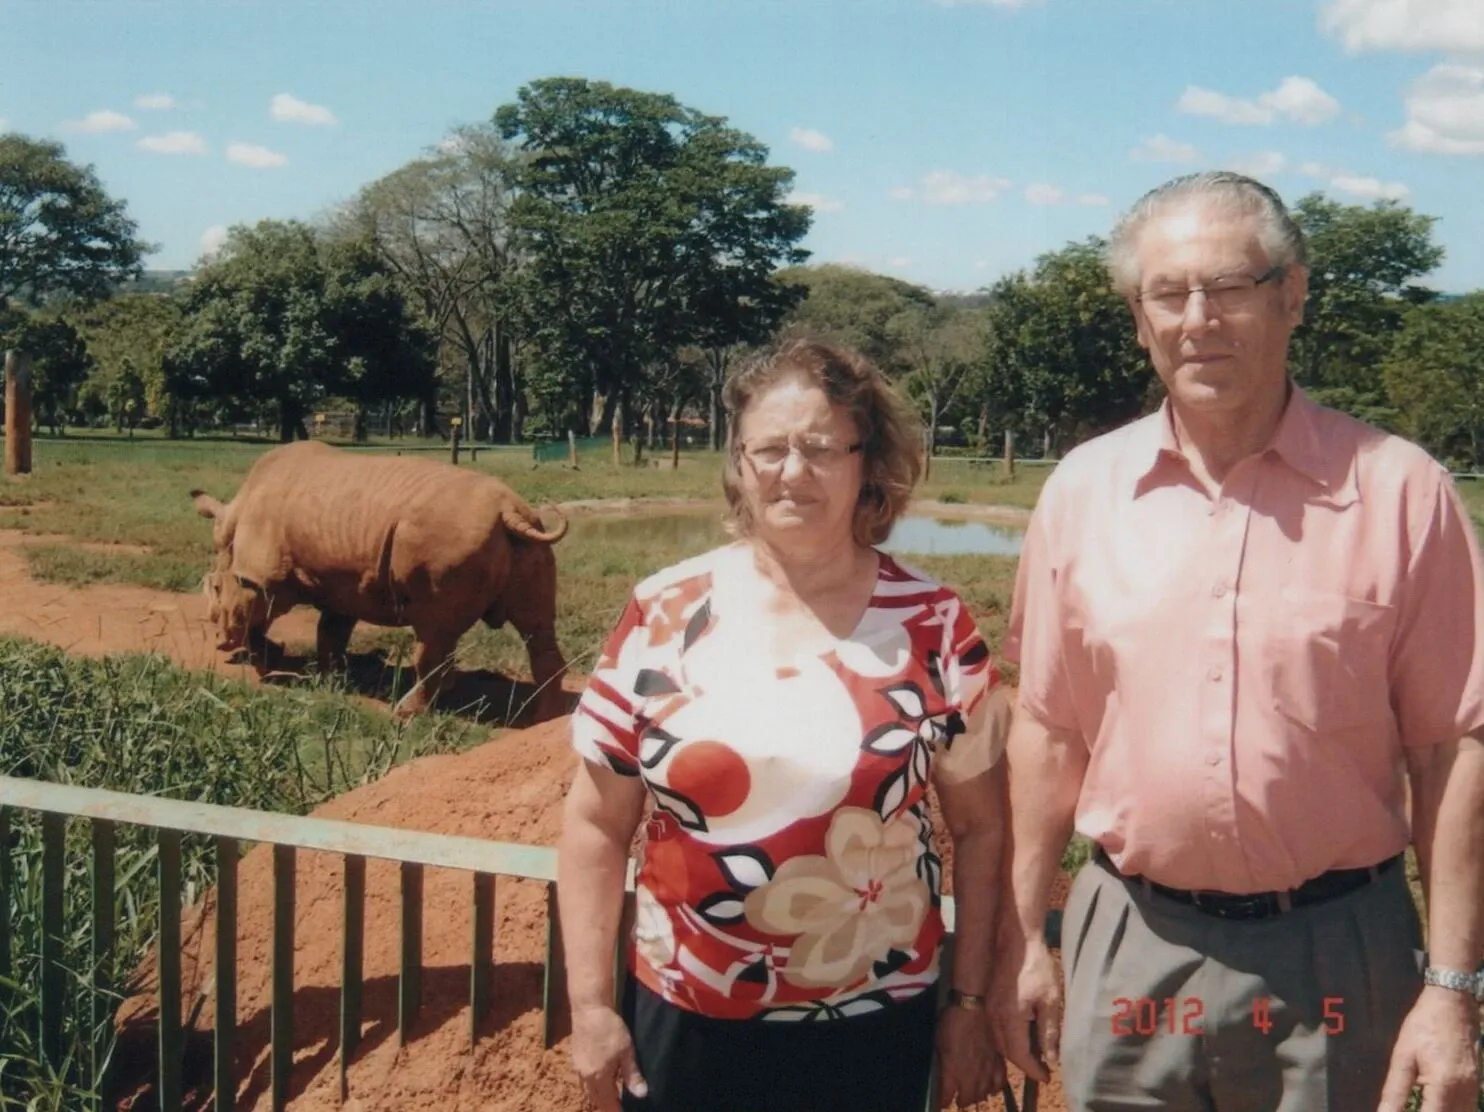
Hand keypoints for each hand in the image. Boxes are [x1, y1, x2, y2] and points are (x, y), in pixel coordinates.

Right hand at [570, 1003, 647, 1111]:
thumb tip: (641, 1095)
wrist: (589, 1008)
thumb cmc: (610, 1028)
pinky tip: (598, 1078)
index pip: (607, 1102)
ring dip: (597, 1096)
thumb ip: (632, 1075)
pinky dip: (591, 1084)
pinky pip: (582, 1079)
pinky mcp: (575, 1057)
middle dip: (606, 1105)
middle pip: (595, 1098)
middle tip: (617, 1107)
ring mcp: (578, 1067)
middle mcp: (585, 1076)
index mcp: (598, 1077)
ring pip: (587, 1089)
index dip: (615, 1110)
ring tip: (609, 1096)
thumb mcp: (626, 1051)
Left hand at [935, 1002, 1004, 1108]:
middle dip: (961, 1101)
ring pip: (983, 1094)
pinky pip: (999, 1084)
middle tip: (958, 1099)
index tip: (942, 1102)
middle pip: (967, 1099)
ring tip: (972, 1094)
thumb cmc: (951, 1023)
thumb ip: (942, 1065)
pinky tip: (991, 1088)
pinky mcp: (999, 1062)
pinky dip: (994, 1088)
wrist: (973, 1008)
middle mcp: (971, 1077)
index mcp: (953, 1073)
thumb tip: (942, 1078)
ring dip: (976, 1096)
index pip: (947, 1097)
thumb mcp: (939, 1045)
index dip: (944, 1101)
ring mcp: (987, 1071)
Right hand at [988, 931, 1060, 1083]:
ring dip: (1015, 1051)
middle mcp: (995, 1016)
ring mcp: (989, 1008)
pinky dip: (1009, 1039)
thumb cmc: (1037, 967)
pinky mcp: (989, 1001)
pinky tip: (1023, 1035)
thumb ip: (1050, 1031)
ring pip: (999, 1041)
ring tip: (1035, 1054)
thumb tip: (1051, 1057)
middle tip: (1043, 1068)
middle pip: (1007, 1051)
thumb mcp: (1051, 1000)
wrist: (1015, 939)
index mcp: (1011, 1018)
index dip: (1033, 1069)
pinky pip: (996, 1029)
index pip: (1019, 1055)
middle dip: (1024, 1063)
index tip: (1047, 1077)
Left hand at [1375, 987, 1480, 1111]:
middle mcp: (1464, 1091)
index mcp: (1443, 1084)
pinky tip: (1435, 1106)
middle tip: (1408, 1109)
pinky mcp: (1476, 1083)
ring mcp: (1474, 1088)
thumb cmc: (1424, 1025)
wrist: (1452, 1003)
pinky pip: (1468, 1107)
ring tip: (1422, 1106)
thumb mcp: (1403, 1056)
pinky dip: (1453, 1110)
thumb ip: (1395, 1090)